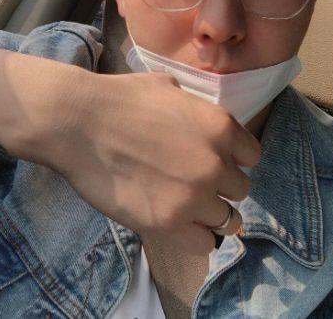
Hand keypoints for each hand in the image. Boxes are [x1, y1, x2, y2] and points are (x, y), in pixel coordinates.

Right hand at [46, 71, 260, 254]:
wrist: (80, 122)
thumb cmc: (121, 99)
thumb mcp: (169, 88)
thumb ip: (195, 108)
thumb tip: (197, 117)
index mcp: (221, 127)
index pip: (252, 156)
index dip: (234, 160)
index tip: (217, 163)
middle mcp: (216, 163)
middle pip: (240, 189)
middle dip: (221, 187)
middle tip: (197, 184)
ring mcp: (194, 196)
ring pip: (227, 219)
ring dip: (211, 214)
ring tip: (189, 209)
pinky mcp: (168, 223)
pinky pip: (203, 244)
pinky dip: (196, 238)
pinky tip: (180, 226)